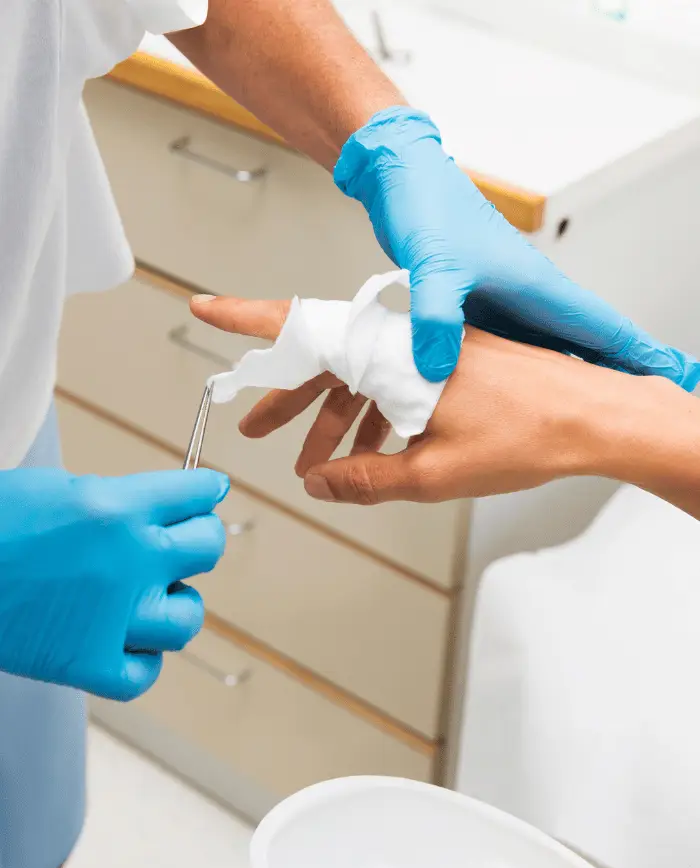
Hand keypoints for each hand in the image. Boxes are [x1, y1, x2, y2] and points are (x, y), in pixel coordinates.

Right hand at [0, 468, 228, 699]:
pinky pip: (145, 672)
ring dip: (176, 604)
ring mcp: (114, 618)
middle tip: (184, 539)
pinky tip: (128, 640)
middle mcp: (129, 561)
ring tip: (153, 596)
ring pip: (187, 616)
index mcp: (119, 508)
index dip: (205, 491)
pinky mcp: (87, 665)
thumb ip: (119, 501)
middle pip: (206, 548)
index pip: (196, 494)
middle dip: (199, 538)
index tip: (209, 492)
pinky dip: (142, 659)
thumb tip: (161, 509)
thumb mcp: (60, 488)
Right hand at [191, 294, 671, 505]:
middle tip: (256, 425)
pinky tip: (367, 454)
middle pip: (326, 364)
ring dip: (334, 421)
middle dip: (288, 399)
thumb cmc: (527, 436)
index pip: (302, 331)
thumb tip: (318, 485)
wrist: (594, 417)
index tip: (205, 309)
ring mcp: (427, 352)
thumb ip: (365, 480)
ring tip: (311, 461)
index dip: (246, 322)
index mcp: (391, 356)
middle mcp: (404, 342)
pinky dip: (374, 420)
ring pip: (361, 381)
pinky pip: (394, 388)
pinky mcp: (448, 366)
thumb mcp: (433, 473)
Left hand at [335, 107, 699, 387]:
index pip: (602, 328)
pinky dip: (525, 371)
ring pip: (548, 350)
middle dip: (618, 377)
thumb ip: (437, 318)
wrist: (403, 178)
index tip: (676, 381)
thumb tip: (439, 371)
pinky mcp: (477, 306)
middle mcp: (528, 297)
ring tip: (598, 414)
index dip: (640, 357)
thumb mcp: (435, 266)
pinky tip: (521, 395)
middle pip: (585, 345)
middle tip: (650, 408)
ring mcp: (504, 302)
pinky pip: (509, 349)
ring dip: (575, 377)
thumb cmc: (428, 207)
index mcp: (537, 287)